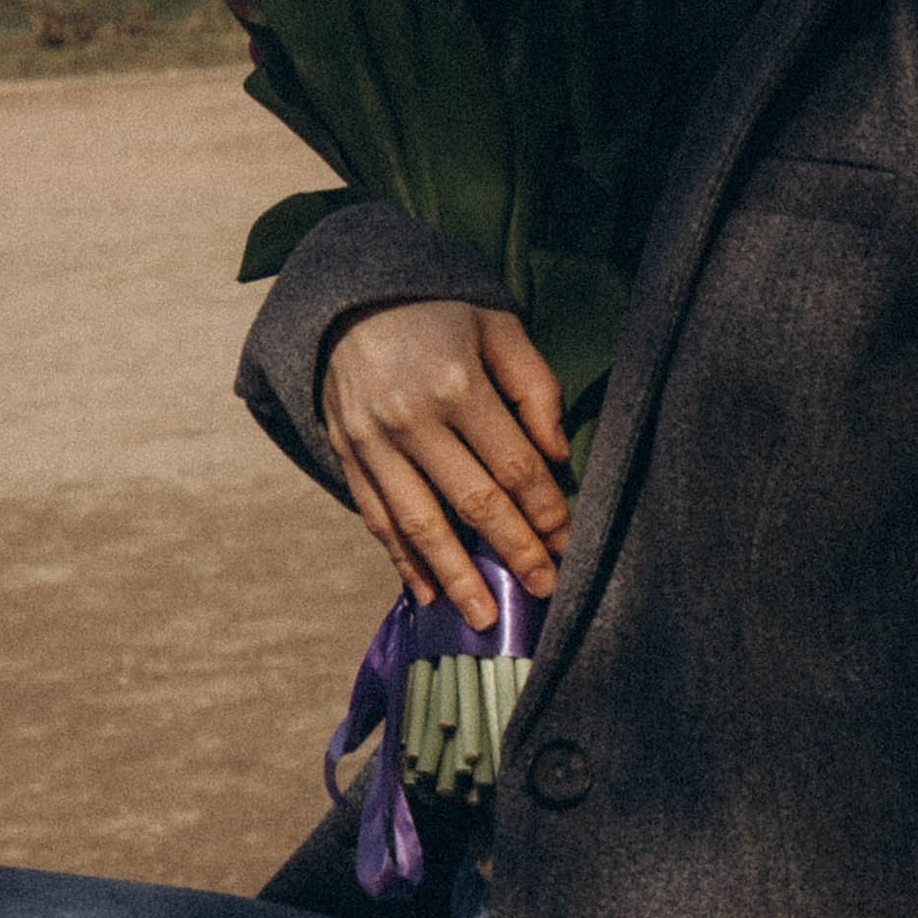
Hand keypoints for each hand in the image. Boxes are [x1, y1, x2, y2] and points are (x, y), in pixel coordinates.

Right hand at [320, 300, 571, 631]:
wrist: (348, 300)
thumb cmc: (437, 312)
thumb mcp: (497, 326)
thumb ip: (534, 386)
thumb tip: (558, 454)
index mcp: (458, 385)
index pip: (514, 466)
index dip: (546, 511)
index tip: (570, 546)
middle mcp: (413, 420)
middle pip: (474, 502)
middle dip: (514, 552)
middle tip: (544, 591)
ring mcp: (374, 443)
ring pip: (420, 524)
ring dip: (456, 575)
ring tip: (482, 617)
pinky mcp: (348, 457)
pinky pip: (378, 519)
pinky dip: (402, 561)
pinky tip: (427, 593)